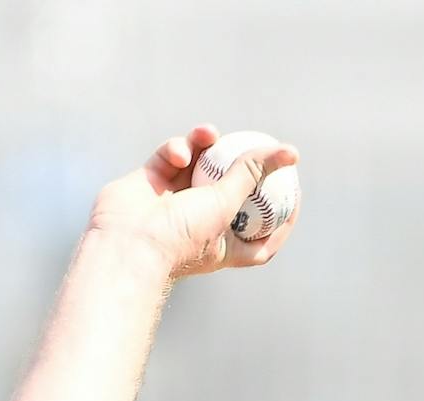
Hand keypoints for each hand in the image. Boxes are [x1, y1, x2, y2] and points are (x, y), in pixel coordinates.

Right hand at [86, 125, 299, 280]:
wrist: (128, 245)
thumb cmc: (182, 236)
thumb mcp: (226, 205)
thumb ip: (250, 175)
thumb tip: (285, 153)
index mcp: (225, 243)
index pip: (262, 233)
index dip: (280, 216)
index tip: (296, 193)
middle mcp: (201, 222)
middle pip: (229, 189)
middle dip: (239, 165)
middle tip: (253, 144)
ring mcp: (174, 200)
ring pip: (198, 164)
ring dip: (204, 145)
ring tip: (209, 133)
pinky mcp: (150, 181)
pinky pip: (169, 157)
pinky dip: (176, 150)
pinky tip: (179, 154)